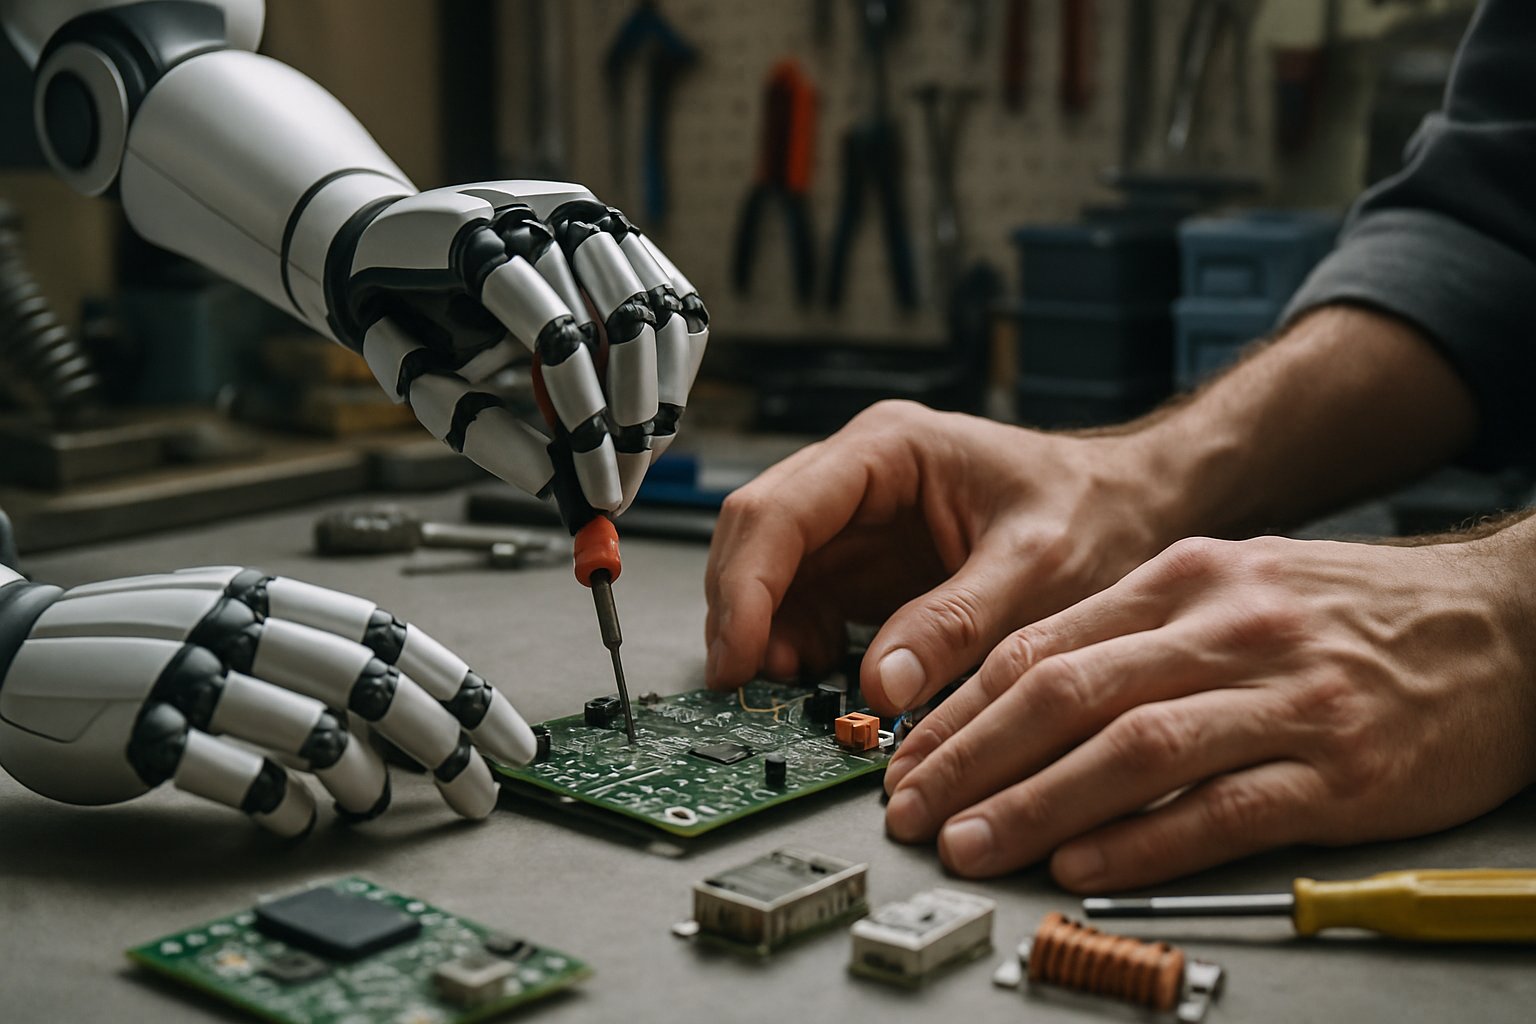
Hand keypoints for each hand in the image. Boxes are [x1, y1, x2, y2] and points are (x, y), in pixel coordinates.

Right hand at [0, 566, 537, 836]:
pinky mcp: (147, 738)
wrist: (13, 652)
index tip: (516, 738)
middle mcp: (237, 625)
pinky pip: (245, 781)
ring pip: (317, 732)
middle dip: (444, 744)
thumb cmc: (152, 642)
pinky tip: (302, 822)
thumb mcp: (233, 614)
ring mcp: (190, 679)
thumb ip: (312, 646)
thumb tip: (421, 708)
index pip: (393, 635)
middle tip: (482, 795)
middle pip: (372, 683)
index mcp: (268, 593)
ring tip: (369, 803)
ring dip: (365, 782)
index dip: (466, 688)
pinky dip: (291, 809)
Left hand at [336, 182, 707, 515]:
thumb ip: (477, 427)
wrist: (393, 242)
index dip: (583, 416)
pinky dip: (675, 364)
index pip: (554, 333)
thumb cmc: (402, 317)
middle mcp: (542, 212)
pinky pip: (676, 302)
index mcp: (475, 241)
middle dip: (632, 417)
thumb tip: (555, 484)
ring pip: (659, 309)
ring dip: (661, 397)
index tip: (596, 489)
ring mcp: (587, 216)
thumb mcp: (417, 377)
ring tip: (638, 459)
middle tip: (622, 488)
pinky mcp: (618, 233)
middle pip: (622, 317)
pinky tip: (655, 417)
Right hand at [704, 401, 1170, 710]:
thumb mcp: (1039, 569)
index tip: (738, 658)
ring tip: (792, 688)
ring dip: (765, 633)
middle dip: (743, 612)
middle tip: (747, 685)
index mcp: (889, 448)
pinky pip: (804, 603)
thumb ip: (961, 622)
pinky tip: (818, 679)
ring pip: (769, 572)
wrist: (1133, 510)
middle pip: (756, 536)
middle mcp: (858, 475)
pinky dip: (796, 645)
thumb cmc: (1096, 513)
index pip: (780, 510)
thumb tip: (883, 686)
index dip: (746, 587)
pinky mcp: (866, 564)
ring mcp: (857, 519)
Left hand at [884, 532, 1535, 889]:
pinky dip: (1142, 838)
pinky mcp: (1341, 769)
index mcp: (1187, 578)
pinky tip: (1082, 862)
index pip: (1043, 644)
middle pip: (1069, 693)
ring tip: (972, 842)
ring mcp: (1286, 698)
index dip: (962, 708)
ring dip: (1036, 803)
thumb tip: (1019, 691)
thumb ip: (1132, 629)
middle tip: (912, 807)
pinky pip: (1222, 809)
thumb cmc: (1349, 611)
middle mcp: (1227, 628)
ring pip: (1132, 752)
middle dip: (973, 757)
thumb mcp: (1232, 584)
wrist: (1501, 623)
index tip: (908, 755)